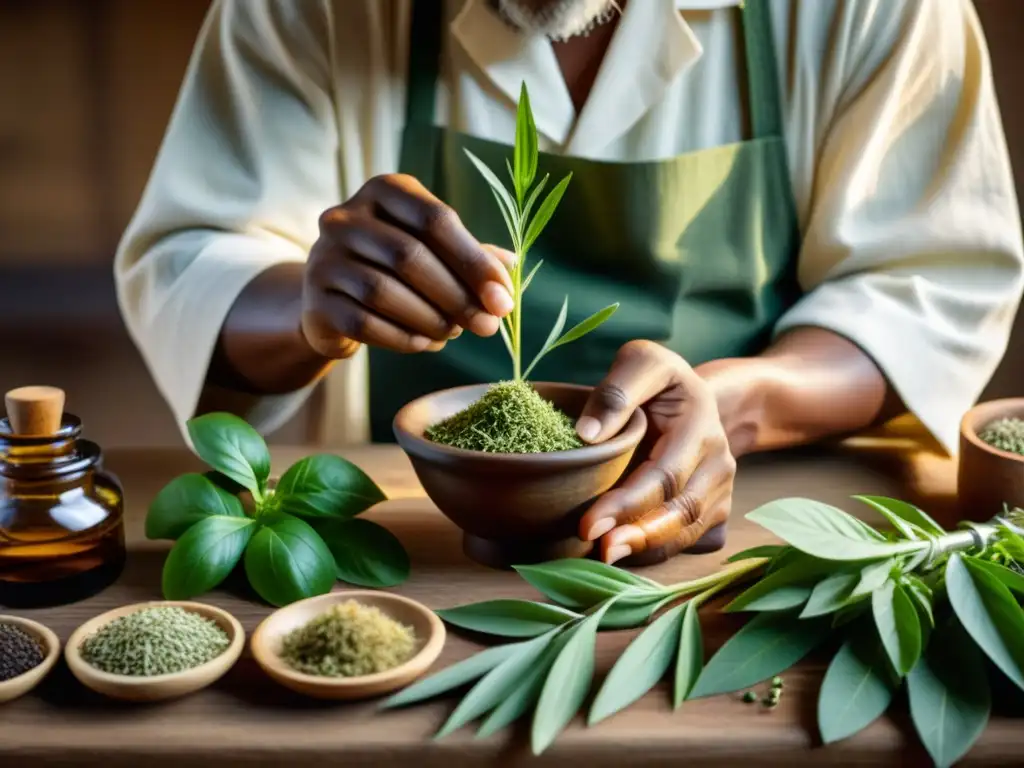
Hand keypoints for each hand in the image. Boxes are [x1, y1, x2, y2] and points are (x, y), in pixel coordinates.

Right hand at [301, 174, 515, 357]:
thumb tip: (511, 267)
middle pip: (409, 256)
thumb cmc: (393, 267)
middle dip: (457, 295)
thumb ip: (469, 256)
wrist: (332, 299)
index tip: (503, 298)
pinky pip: (365, 323)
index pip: (434, 219)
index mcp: (384, 191)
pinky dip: (404, 337)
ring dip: (431, 319)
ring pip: (384, 291)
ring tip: (455, 332)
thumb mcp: (431, 250)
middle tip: (488, 325)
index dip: (474, 261)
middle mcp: (345, 217)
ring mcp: (324, 258)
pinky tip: (427, 343)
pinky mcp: (315, 301)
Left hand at [577, 341, 734, 564]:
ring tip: (605, 558)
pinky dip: (654, 553)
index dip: (627, 503)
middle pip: (680, 511)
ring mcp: (720, 490)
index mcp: (701, 424)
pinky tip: (623, 555)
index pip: (665, 474)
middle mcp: (718, 461)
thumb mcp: (642, 362)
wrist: (698, 401)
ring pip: (686, 533)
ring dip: (647, 551)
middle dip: (638, 536)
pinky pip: (687, 541)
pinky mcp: (714, 511)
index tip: (589, 523)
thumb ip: (616, 391)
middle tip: (599, 550)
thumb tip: (588, 435)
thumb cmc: (661, 382)